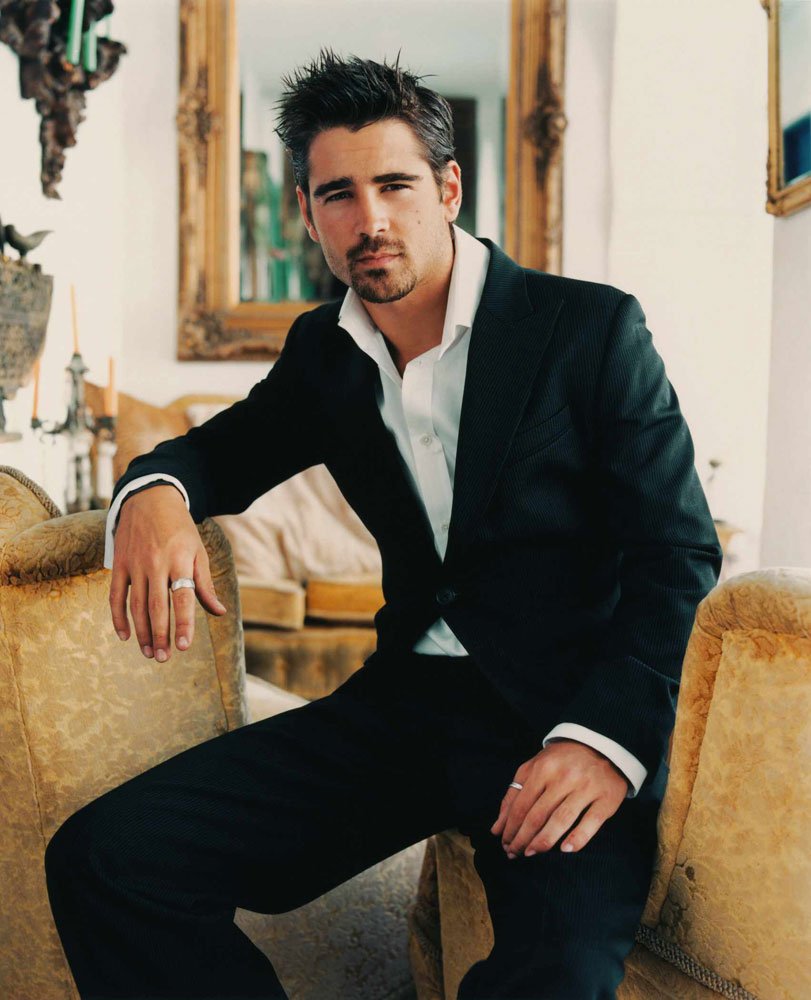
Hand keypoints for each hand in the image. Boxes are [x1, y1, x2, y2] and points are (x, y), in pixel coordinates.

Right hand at [109, 485, 226, 661]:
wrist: (150, 498)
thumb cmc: (180, 529)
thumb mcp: (198, 552)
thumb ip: (205, 584)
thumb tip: (219, 612)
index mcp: (180, 561)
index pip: (183, 598)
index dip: (184, 624)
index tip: (184, 647)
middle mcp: (156, 564)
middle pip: (157, 606)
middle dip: (160, 635)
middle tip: (163, 659)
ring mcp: (135, 564)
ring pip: (136, 605)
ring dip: (142, 632)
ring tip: (148, 653)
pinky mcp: (119, 564)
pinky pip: (116, 596)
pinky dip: (119, 617)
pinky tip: (125, 636)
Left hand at [490, 739, 628, 856]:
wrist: (602, 745)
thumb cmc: (562, 761)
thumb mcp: (535, 767)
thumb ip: (514, 794)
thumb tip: (497, 828)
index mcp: (543, 768)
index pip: (521, 805)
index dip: (510, 828)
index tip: (504, 843)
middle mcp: (564, 777)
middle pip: (538, 815)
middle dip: (522, 838)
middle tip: (514, 853)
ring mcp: (586, 788)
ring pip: (560, 820)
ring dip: (543, 842)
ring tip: (531, 853)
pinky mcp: (606, 799)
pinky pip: (590, 823)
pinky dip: (577, 839)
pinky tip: (564, 850)